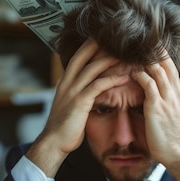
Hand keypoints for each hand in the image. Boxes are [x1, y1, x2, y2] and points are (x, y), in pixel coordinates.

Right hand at [26, 40, 129, 176]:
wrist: (54, 142)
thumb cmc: (64, 128)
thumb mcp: (69, 107)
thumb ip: (78, 96)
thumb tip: (89, 92)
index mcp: (64, 83)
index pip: (77, 58)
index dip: (89, 48)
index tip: (103, 40)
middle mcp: (67, 83)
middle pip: (83, 56)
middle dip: (99, 45)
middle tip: (116, 38)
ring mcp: (72, 92)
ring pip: (92, 69)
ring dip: (110, 60)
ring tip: (126, 55)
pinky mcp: (80, 102)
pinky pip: (98, 86)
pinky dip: (112, 80)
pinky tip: (124, 77)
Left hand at [132, 55, 179, 180]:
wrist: (177, 152)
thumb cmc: (172, 136)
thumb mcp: (175, 112)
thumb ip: (172, 96)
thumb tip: (169, 82)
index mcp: (178, 91)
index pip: (170, 64)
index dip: (159, 52)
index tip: (146, 44)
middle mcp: (174, 91)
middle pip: (165, 60)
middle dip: (152, 48)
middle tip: (135, 40)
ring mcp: (166, 97)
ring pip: (157, 67)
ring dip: (143, 58)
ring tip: (129, 50)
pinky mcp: (157, 106)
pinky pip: (148, 82)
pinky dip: (139, 74)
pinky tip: (129, 71)